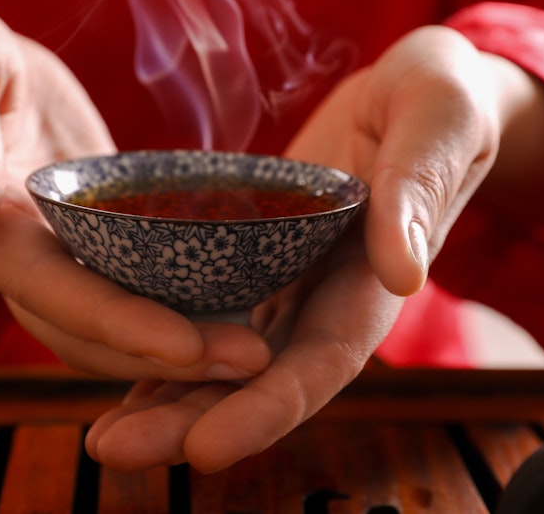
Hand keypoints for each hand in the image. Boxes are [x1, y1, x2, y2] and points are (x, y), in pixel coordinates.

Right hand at [0, 0, 269, 379]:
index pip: (52, 293)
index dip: (118, 324)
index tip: (188, 348)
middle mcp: (22, 259)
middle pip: (94, 329)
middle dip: (169, 353)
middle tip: (253, 361)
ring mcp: (60, 253)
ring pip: (119, 321)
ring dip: (183, 345)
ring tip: (256, 353)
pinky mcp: (94, 236)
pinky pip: (137, 283)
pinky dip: (182, 304)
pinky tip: (241, 309)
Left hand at [84, 25, 543, 471]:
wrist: (417, 92)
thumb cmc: (440, 98)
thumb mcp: (441, 122)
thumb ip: (422, 187)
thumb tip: (405, 270)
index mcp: (374, 280)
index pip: (322, 362)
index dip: (267, 409)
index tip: (205, 450)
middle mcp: (327, 298)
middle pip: (259, 378)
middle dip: (190, 419)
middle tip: (113, 452)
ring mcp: (289, 282)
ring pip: (225, 356)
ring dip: (166, 399)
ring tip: (102, 439)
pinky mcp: (258, 257)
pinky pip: (208, 310)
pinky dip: (166, 347)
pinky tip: (114, 370)